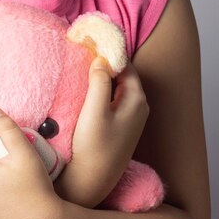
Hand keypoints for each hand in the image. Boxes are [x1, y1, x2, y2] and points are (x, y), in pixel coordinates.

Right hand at [54, 57, 149, 207]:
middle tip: (84, 45)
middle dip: (105, 59)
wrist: (93, 181)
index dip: (109, 50)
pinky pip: (111, 96)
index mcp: (136, 100)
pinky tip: (85, 84)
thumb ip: (100, 82)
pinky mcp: (117, 124)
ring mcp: (128, 116)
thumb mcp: (95, 111)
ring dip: (101, 73)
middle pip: (122, 73)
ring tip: (82, 60)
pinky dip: (100, 85)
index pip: (125, 64)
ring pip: (116, 85)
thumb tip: (102, 59)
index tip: (90, 38)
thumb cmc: (94, 147)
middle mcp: (136, 106)